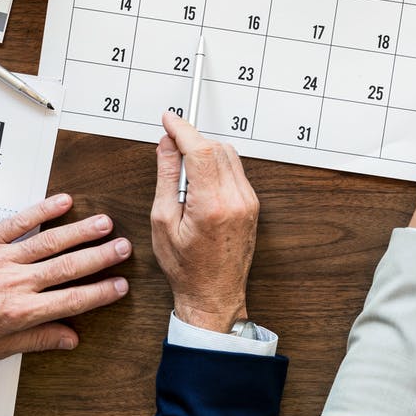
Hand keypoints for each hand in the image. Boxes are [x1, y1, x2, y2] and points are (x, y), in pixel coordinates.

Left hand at [0, 194, 130, 357]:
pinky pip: (20, 222)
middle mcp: (15, 283)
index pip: (71, 300)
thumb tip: (70, 338)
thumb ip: (37, 340)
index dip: (100, 293)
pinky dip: (43, 210)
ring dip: (81, 231)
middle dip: (100, 257)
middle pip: (68, 266)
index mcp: (19, 312)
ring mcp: (2, 258)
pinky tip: (64, 202)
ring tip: (105, 223)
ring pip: (51, 241)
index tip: (119, 285)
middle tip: (124, 247)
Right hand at [151, 112, 258, 331]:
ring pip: (228, 154)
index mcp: (212, 204)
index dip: (182, 128)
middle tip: (170, 152)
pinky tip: (200, 184)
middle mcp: (236, 199)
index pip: (200, 149)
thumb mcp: (163, 221)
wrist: (214, 296)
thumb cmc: (185, 267)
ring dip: (205, 153)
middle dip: (192, 142)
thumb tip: (167, 145)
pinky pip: (235, 169)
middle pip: (216, 147)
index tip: (169, 119)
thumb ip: (166, 177)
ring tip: (185, 177)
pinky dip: (216, 166)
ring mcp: (248, 201)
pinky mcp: (252, 204)